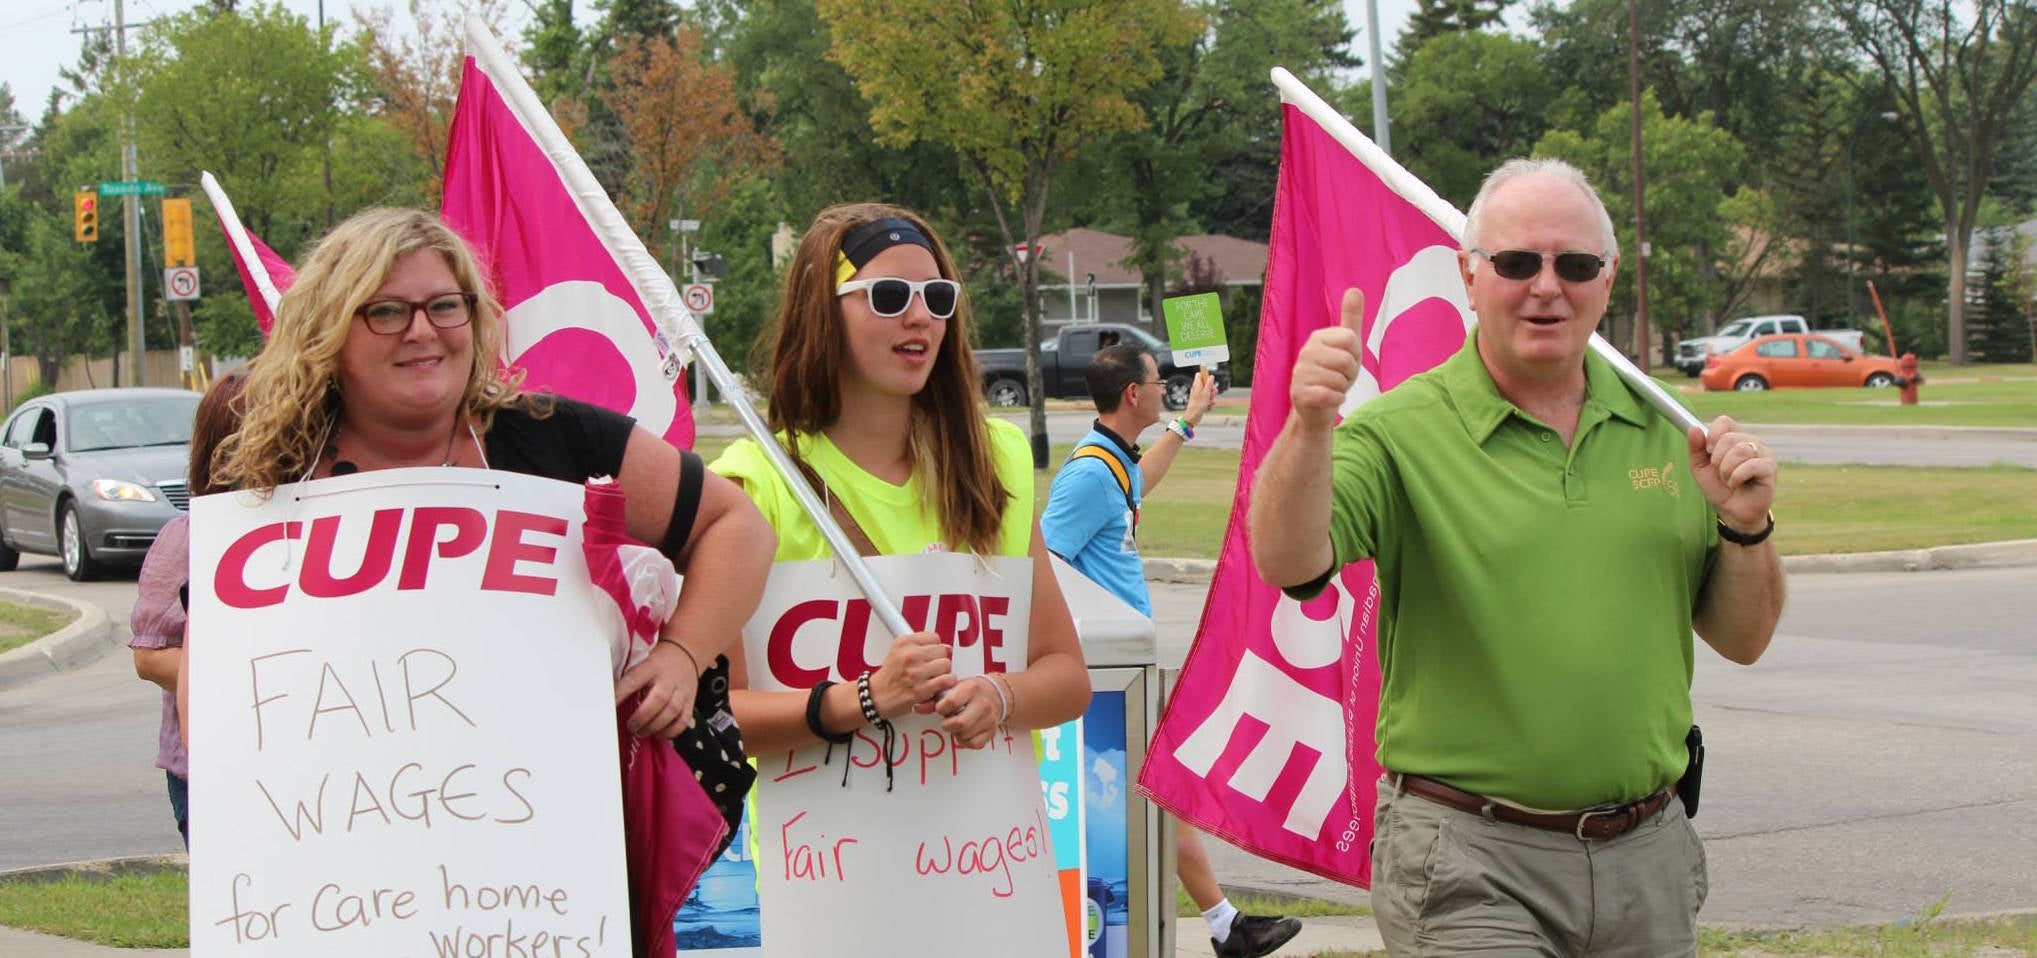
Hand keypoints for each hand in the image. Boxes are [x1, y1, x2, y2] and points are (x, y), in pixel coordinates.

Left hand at [615, 640, 700, 738]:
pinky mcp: (690, 702)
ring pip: (670, 712)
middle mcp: (668, 679)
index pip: (633, 680)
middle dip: (641, 717)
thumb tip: (610, 699)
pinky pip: (682, 721)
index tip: (609, 707)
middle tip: (630, 726)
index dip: (620, 694)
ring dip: (654, 727)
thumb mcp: (641, 663)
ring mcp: (681, 691)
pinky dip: (670, 732)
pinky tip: (658, 734)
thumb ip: (629, 679)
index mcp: (651, 667)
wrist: (685, 654)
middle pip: (658, 700)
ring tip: (641, 732)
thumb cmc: (658, 662)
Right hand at [871, 631, 954, 718]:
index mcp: (904, 643)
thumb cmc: (889, 676)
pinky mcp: (921, 689)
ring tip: (933, 677)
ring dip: (943, 672)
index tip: (930, 655)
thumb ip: (920, 645)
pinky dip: (945, 684)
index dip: (934, 647)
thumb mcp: (898, 651)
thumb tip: (947, 647)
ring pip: (946, 664)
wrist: (876, 696)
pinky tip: (938, 685)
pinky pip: (946, 680)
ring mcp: (916, 672)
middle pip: (942, 650)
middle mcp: (909, 656)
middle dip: (939, 660)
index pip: (934, 637)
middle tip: (931, 668)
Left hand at [936, 675, 1003, 748]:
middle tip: (948, 720)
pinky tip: (964, 733)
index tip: (941, 708)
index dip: (941, 708)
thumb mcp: (955, 687)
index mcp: (971, 689)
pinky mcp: (991, 730)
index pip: (951, 702)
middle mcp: (982, 704)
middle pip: (960, 723)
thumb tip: (918, 708)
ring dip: (956, 733)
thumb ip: (934, 698)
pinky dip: (965, 741)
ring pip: (966, 735)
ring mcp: (989, 718)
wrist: (996, 693)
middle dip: (948, 724)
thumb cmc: (972, 690)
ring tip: (957, 724)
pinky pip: (974, 743)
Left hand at [1184, 367, 1218, 426]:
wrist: (1193, 416)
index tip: (1211, 381)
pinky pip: (1207, 401)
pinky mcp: (1200, 402)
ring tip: (1210, 402)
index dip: (1206, 376)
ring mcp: (1198, 396)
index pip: (1200, 375)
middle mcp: (1197, 389)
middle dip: (1212, 389)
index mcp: (1197, 385)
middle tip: (1213, 393)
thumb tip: (1211, 376)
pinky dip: (1209, 404)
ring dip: (1211, 398)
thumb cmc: (1198, 405)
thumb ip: (1209, 384)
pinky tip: (1208, 407)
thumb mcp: (1206, 392)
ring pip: (1208, 393)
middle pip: (1207, 385)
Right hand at [1289, 288, 1364, 430]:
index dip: (1355, 354)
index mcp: (1318, 337)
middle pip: (1347, 360)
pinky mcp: (1299, 394)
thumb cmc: (1333, 373)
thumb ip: (1351, 318)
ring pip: (1339, 380)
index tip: (1347, 361)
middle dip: (1350, 374)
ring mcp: (1300, 373)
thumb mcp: (1347, 345)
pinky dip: (1336, 400)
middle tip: (1339, 378)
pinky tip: (1330, 398)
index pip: (1350, 338)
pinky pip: (1329, 395)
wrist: (1316, 407)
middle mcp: (1306, 352)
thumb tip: (1355, 289)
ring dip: (1342, 389)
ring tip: (1332, 388)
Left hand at [1687, 415, 1776, 531]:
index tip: (1708, 451)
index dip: (1712, 435)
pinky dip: (1737, 477)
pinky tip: (1736, 484)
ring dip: (1726, 470)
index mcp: (1735, 438)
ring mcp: (1763, 454)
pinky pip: (1751, 465)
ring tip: (1728, 480)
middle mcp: (1752, 442)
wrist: (1732, 511)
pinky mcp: (1770, 468)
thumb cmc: (1719, 488)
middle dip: (1717, 459)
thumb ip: (1695, 448)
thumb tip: (1693, 428)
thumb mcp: (1700, 467)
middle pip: (1729, 438)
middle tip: (1720, 473)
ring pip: (1740, 450)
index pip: (1724, 421)